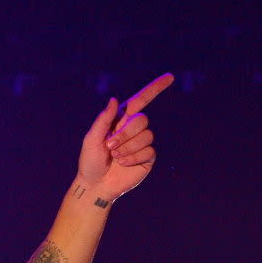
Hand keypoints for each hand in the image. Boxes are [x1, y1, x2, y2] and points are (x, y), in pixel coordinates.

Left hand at [77, 73, 173, 202]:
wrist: (95, 185)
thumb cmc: (90, 162)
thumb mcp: (91, 140)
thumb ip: (103, 120)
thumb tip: (114, 99)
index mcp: (120, 121)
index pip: (140, 100)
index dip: (155, 88)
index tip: (170, 77)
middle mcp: (133, 130)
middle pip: (142, 120)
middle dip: (125, 134)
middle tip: (110, 147)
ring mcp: (141, 143)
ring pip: (146, 135)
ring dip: (128, 148)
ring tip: (115, 158)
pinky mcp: (147, 157)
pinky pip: (148, 150)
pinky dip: (133, 157)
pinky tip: (123, 164)